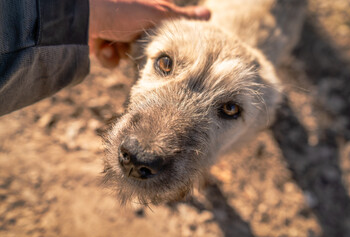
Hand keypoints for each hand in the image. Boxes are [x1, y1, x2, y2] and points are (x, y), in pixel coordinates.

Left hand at [89, 0, 210, 67]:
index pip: (162, 32)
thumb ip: (183, 18)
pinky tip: (103, 47)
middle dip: (139, 50)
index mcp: (146, 12)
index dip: (161, 42)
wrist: (85, 17)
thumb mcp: (158, 15)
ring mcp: (114, 31)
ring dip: (121, 54)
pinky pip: (110, 59)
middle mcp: (130, 21)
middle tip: (135, 46)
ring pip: (127, 56)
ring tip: (114, 44)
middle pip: (144, 47)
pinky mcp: (100, 42)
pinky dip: (108, 56)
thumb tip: (210, 14)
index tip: (161, 48)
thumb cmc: (123, 10)